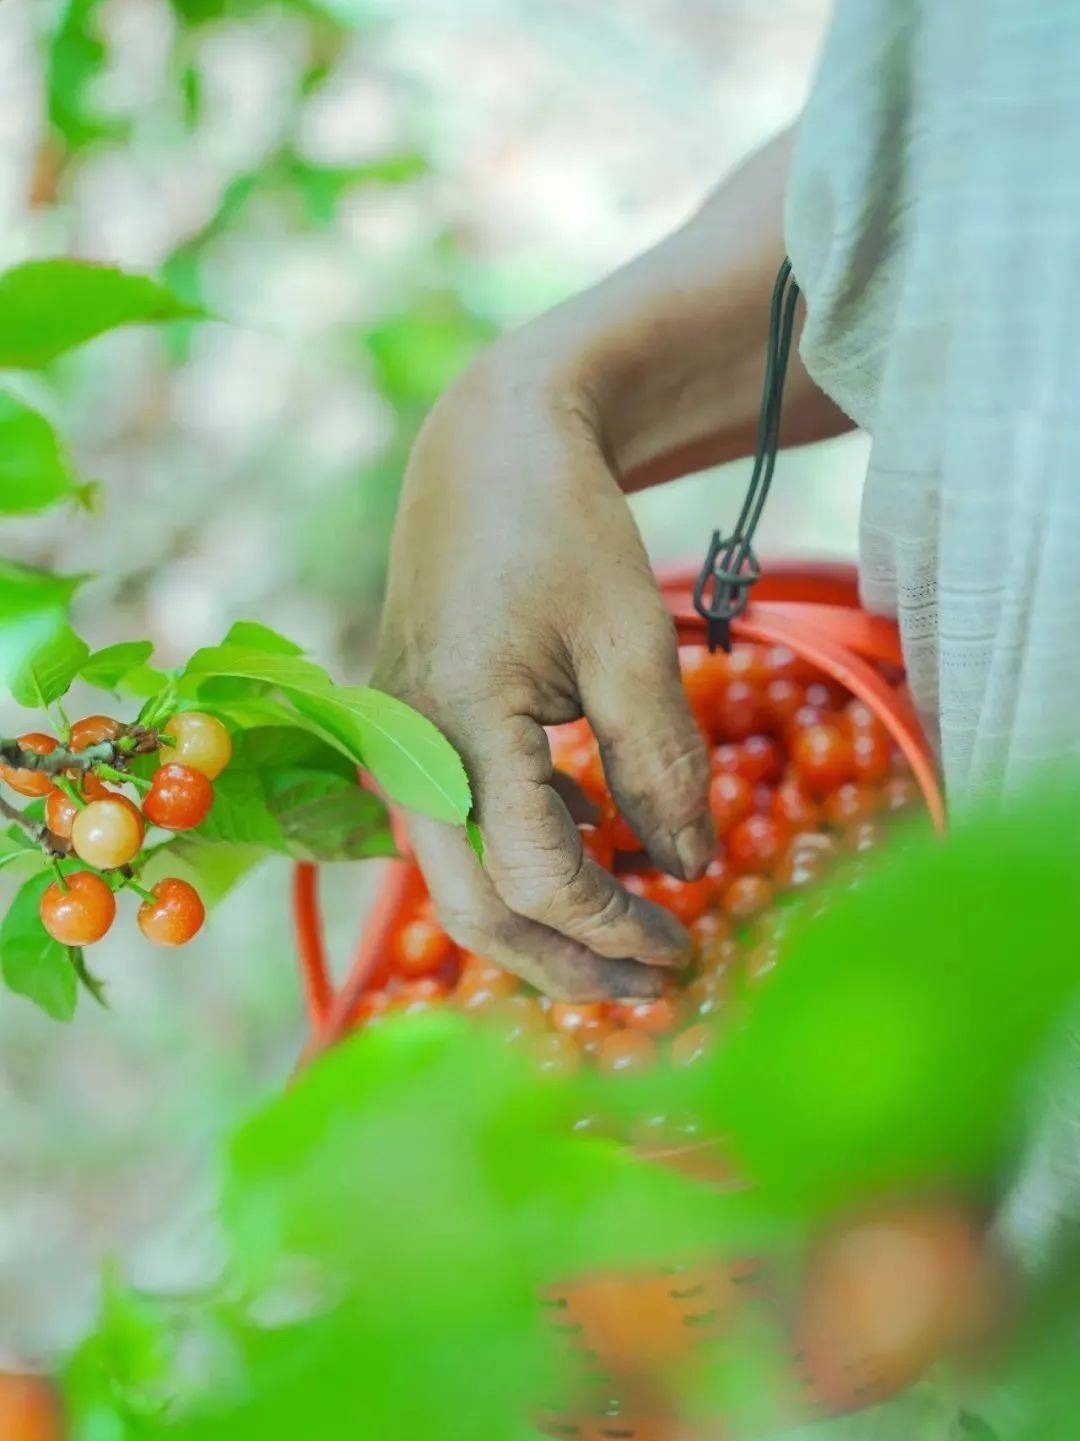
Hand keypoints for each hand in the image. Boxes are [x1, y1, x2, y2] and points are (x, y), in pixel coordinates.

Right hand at [373, 337, 713, 998]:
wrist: (487, 447)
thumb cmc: (564, 527)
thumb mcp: (631, 635)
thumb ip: (659, 761)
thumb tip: (690, 868)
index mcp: (456, 725)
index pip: (531, 877)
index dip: (613, 926)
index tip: (687, 941)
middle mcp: (407, 752)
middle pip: (473, 909)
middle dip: (564, 965)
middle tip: (651, 993)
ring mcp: (399, 748)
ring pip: (458, 881)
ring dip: (540, 927)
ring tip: (626, 946)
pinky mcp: (411, 738)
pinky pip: (457, 830)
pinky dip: (522, 864)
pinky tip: (590, 850)